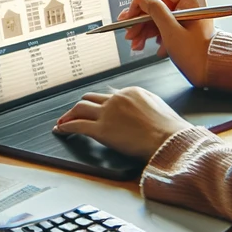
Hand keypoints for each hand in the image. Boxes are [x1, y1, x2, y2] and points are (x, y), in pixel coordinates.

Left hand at [54, 86, 190, 161]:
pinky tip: (61, 130)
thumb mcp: (158, 108)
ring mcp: (107, 113)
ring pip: (80, 108)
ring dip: (69, 115)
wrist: (170, 139)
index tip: (95, 110)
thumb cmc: (170, 129)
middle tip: (74, 114)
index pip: (108, 96)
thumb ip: (144, 105)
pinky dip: (65, 127)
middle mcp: (116, 99)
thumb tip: (139, 110)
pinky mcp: (101, 129)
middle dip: (81, 107)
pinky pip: (77, 125)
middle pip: (90, 99)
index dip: (100, 105)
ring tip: (63, 122)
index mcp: (131, 92)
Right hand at [119, 0, 214, 87]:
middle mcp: (189, 6)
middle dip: (140, 20)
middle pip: (156, 5)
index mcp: (191, 1)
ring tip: (135, 43)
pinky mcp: (183, 28)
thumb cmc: (197, 55)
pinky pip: (163, 27)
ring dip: (143, 30)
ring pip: (157, 18)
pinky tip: (147, 46)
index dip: (142, 1)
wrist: (210, 73)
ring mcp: (185, 18)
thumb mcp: (171, 31)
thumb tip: (141, 0)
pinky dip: (152, 36)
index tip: (130, 14)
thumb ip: (155, 11)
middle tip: (129, 31)